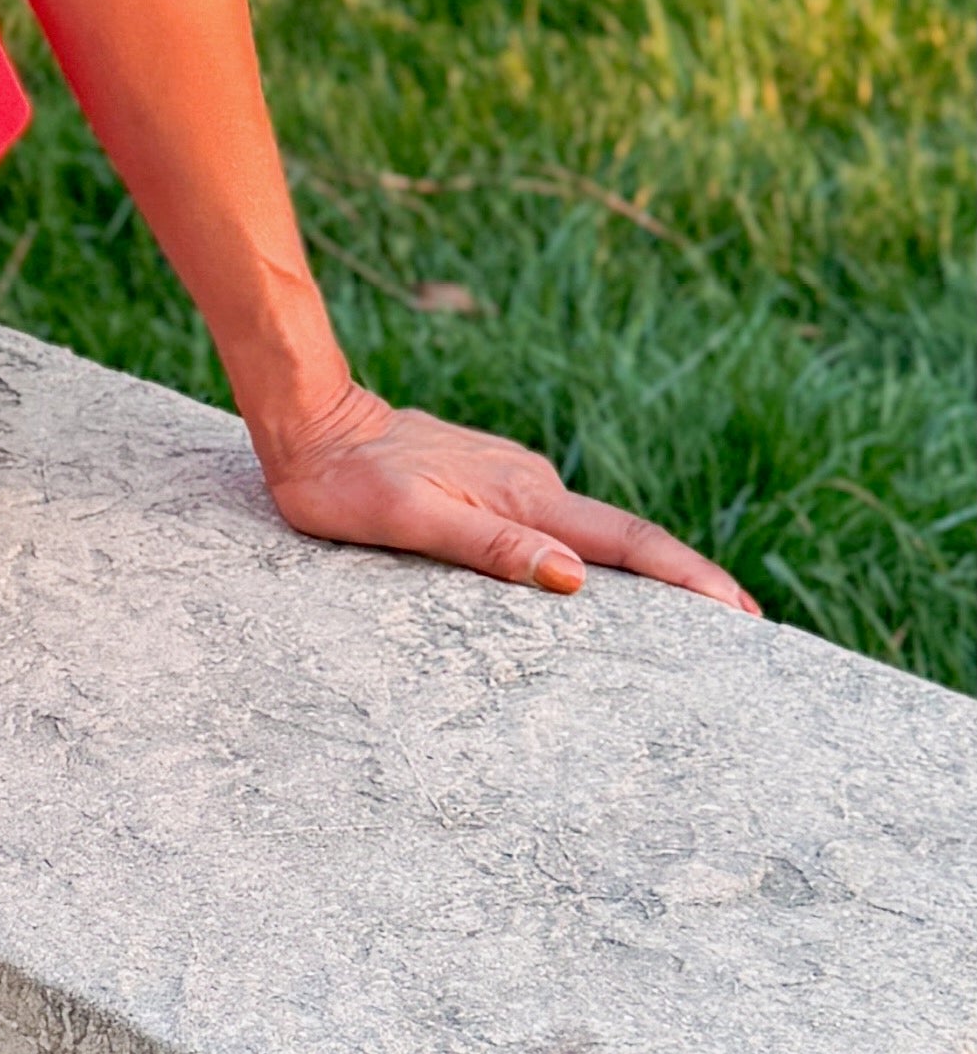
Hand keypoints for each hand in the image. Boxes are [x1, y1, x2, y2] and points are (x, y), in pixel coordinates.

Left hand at [254, 381, 757, 613]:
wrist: (310, 423)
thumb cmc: (346, 482)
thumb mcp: (411, 520)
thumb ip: (492, 547)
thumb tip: (575, 578)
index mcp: (525, 497)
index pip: (628, 545)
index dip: (690, 579)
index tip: (742, 613)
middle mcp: (531, 484)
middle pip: (625, 541)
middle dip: (686, 581)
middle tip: (742, 629)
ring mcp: (513, 481)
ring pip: (590, 534)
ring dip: (640, 574)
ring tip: (684, 621)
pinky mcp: (491, 484)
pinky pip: (554, 526)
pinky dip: (589, 556)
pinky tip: (593, 585)